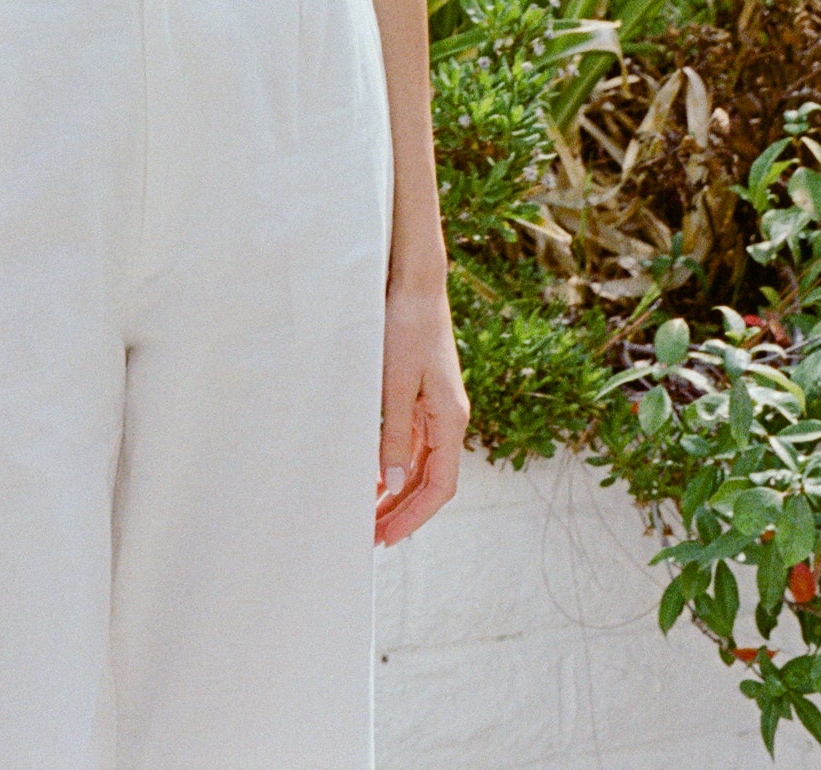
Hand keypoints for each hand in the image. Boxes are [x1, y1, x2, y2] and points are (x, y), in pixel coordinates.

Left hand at [375, 277, 469, 546]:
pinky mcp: (425, 395)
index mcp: (451, 420)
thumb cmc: (407, 326)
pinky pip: (414, 442)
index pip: (439, 486)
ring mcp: (438, 407)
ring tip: (369, 513)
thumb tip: (395, 483)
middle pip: (431, 480)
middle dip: (403, 511)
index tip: (387, 538)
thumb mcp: (396, 383)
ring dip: (398, 491)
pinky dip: (396, 463)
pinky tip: (376, 475)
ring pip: (422, 464)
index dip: (414, 516)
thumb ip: (396, 434)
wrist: (416, 282)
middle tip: (371, 536)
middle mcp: (450, 419)